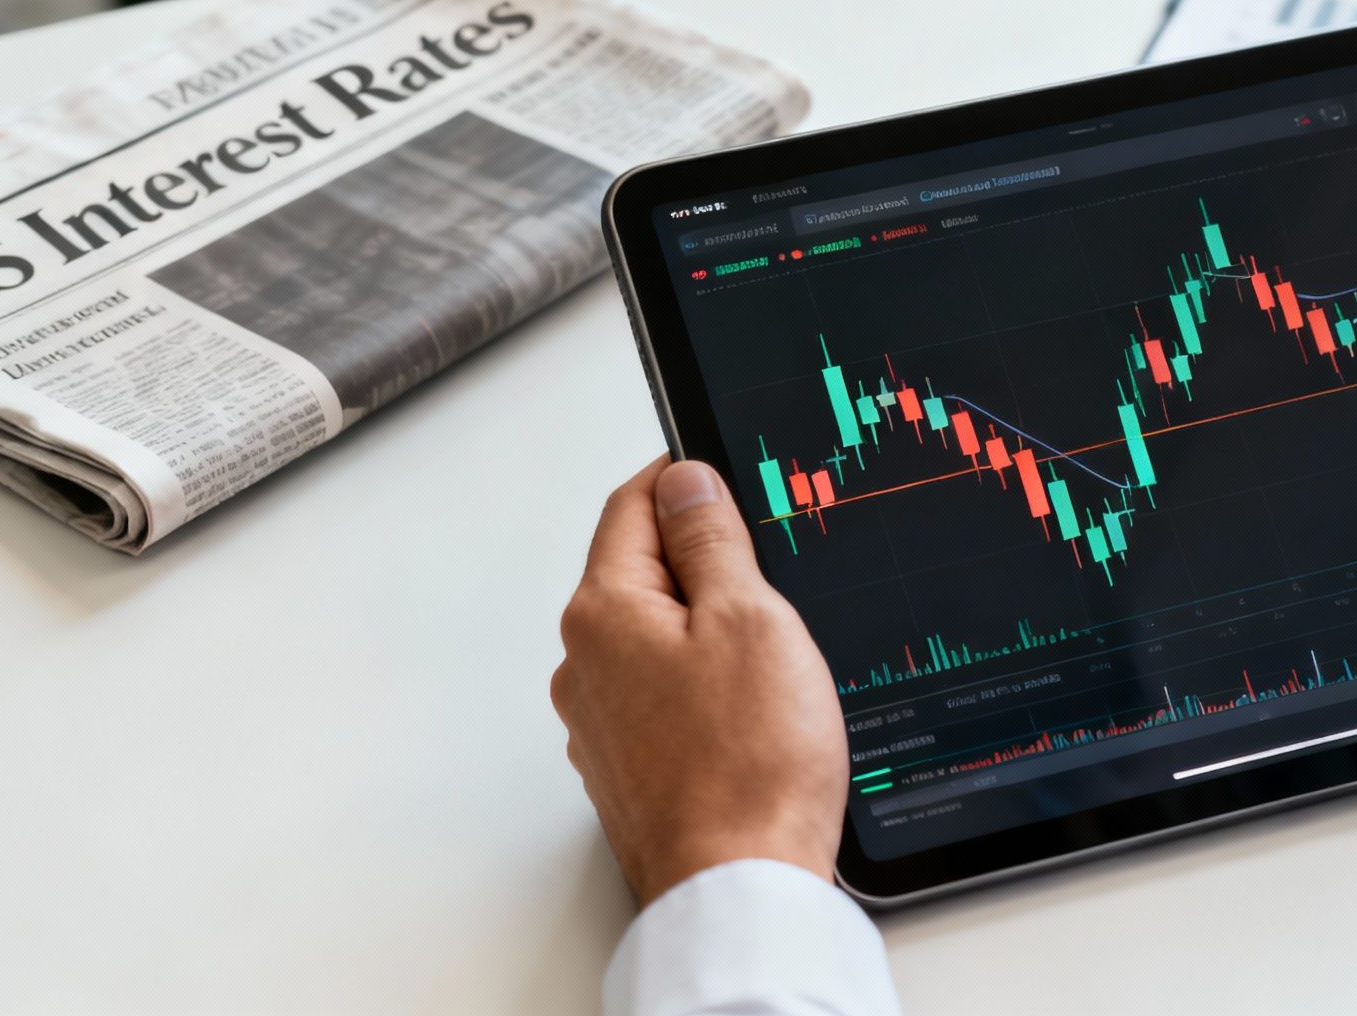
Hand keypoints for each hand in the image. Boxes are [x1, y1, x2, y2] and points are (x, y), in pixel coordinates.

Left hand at [551, 457, 848, 905]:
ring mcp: (601, 724)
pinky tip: (753, 709)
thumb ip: (710, 538)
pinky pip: (663, 696)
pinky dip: (704, 685)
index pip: (630, 505)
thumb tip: (685, 480)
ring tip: (772, 653)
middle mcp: (583, 666)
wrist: (740, 888)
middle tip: (772, 567)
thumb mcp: (750, 616)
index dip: (682, 476)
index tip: (721, 468)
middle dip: (702, 558)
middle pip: (640, 571)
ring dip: (706, 629)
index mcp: (603, 612)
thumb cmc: (749, 764)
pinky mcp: (629, 769)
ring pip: (654, 639)